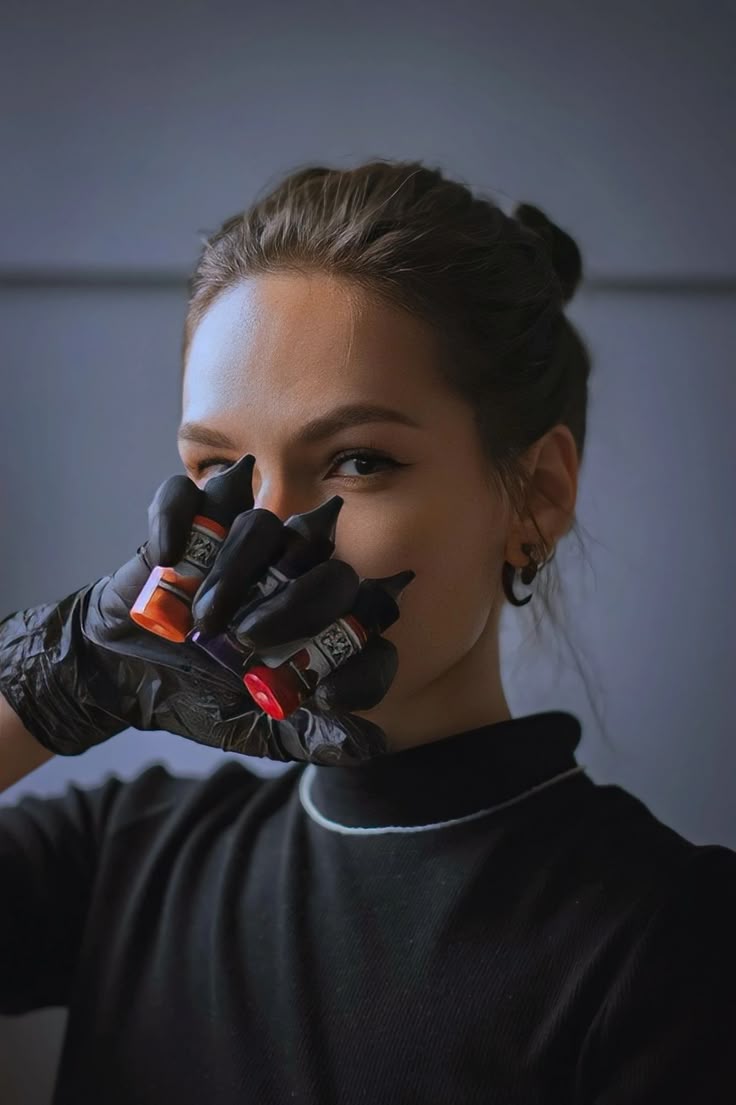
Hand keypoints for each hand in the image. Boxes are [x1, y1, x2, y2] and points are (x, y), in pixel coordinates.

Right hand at [0, 456, 411, 764]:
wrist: (126, 679)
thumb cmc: (202, 696)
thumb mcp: (257, 731)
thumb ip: (312, 736)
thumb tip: (370, 743)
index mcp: (320, 616)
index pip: (371, 612)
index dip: (360, 650)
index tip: (326, 695)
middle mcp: (291, 570)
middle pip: (329, 563)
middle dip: (298, 603)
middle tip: (248, 641)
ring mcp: (239, 539)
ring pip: (264, 524)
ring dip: (237, 569)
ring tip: (203, 620)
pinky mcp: (185, 518)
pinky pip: (191, 495)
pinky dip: (180, 518)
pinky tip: (166, 557)